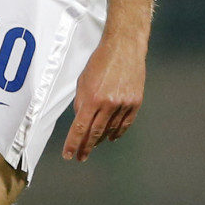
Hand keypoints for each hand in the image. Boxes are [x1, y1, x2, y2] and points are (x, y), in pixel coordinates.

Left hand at [63, 36, 146, 162]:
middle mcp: (108, 103)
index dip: (73, 143)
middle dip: (86, 147)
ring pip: (111, 130)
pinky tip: (111, 137)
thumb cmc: (101, 61)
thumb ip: (81, 102)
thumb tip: (80, 120)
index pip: (80, 127)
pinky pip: (125, 124)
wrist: (124, 47)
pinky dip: (117, 132)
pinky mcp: (135, 102)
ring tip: (94, 145)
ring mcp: (123, 104)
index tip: (69, 155)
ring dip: (101, 140)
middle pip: (95, 133)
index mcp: (92, 97)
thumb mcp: (83, 80)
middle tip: (81, 157)